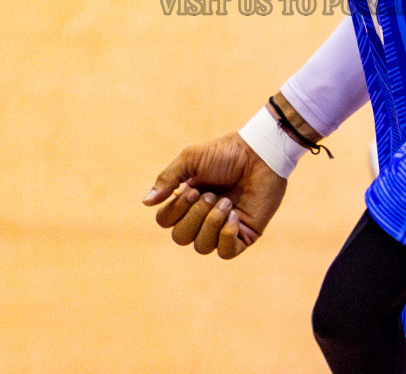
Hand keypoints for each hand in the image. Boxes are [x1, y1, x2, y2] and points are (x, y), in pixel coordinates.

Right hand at [143, 133, 287, 258]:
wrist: (259, 153)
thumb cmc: (225, 153)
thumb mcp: (191, 160)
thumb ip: (167, 179)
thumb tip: (146, 202)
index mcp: (187, 202)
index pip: (165, 222)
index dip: (175, 211)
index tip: (191, 190)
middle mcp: (202, 218)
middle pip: (180, 237)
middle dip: (194, 216)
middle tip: (211, 195)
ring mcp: (222, 229)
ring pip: (201, 247)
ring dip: (211, 222)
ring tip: (226, 202)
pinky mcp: (243, 235)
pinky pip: (225, 253)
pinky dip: (226, 235)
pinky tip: (234, 216)